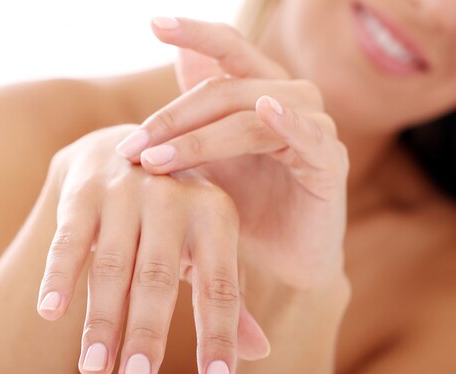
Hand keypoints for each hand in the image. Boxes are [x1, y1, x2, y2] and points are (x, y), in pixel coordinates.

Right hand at [37, 125, 269, 373]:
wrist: (128, 150)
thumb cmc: (175, 216)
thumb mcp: (207, 246)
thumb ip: (227, 297)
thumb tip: (258, 352)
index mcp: (215, 215)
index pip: (220, 286)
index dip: (218, 335)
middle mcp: (173, 198)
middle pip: (158, 277)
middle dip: (147, 332)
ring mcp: (126, 191)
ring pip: (112, 264)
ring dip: (101, 318)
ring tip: (94, 368)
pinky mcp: (84, 191)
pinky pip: (69, 239)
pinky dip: (58, 275)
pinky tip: (50, 312)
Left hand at [116, 18, 349, 289]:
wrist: (278, 262)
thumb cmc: (241, 206)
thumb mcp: (207, 158)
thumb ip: (196, 113)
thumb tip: (180, 57)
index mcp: (258, 91)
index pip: (226, 49)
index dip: (195, 32)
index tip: (154, 23)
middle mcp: (288, 99)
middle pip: (225, 87)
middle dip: (172, 118)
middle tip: (130, 147)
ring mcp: (313, 128)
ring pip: (249, 116)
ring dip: (200, 138)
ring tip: (156, 161)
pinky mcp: (329, 163)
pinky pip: (309, 136)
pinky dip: (290, 122)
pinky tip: (267, 111)